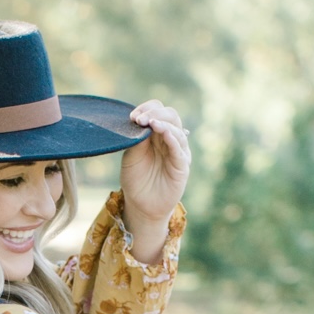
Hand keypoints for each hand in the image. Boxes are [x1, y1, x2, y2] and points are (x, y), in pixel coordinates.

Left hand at [120, 100, 189, 263]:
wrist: (141, 204)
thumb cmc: (136, 179)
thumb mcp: (132, 156)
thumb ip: (137, 139)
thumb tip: (141, 120)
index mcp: (156, 133)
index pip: (158, 111)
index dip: (147, 109)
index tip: (133, 116)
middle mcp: (169, 139)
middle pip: (170, 116)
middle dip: (155, 114)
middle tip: (140, 119)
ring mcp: (177, 151)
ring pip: (176, 130)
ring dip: (163, 124)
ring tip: (150, 123)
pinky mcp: (182, 165)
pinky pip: (179, 149)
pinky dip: (173, 138)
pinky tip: (164, 133)